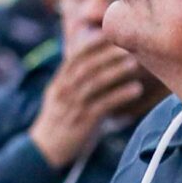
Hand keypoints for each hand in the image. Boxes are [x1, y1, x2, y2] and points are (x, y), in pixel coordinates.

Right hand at [29, 38, 149, 166]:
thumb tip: (92, 59)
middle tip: (128, 45)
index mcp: (59, 82)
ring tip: (134, 63)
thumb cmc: (61, 119)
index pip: (74, 57)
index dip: (92, 43)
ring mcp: (72, 106)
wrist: (45, 150)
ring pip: (94, 84)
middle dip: (107, 54)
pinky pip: (103, 105)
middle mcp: (63, 91)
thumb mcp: (62, 95)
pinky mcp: (83, 122)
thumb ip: (75, 78)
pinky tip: (136, 89)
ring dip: (115, 72)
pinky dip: (120, 95)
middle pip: (86, 67)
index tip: (110, 32)